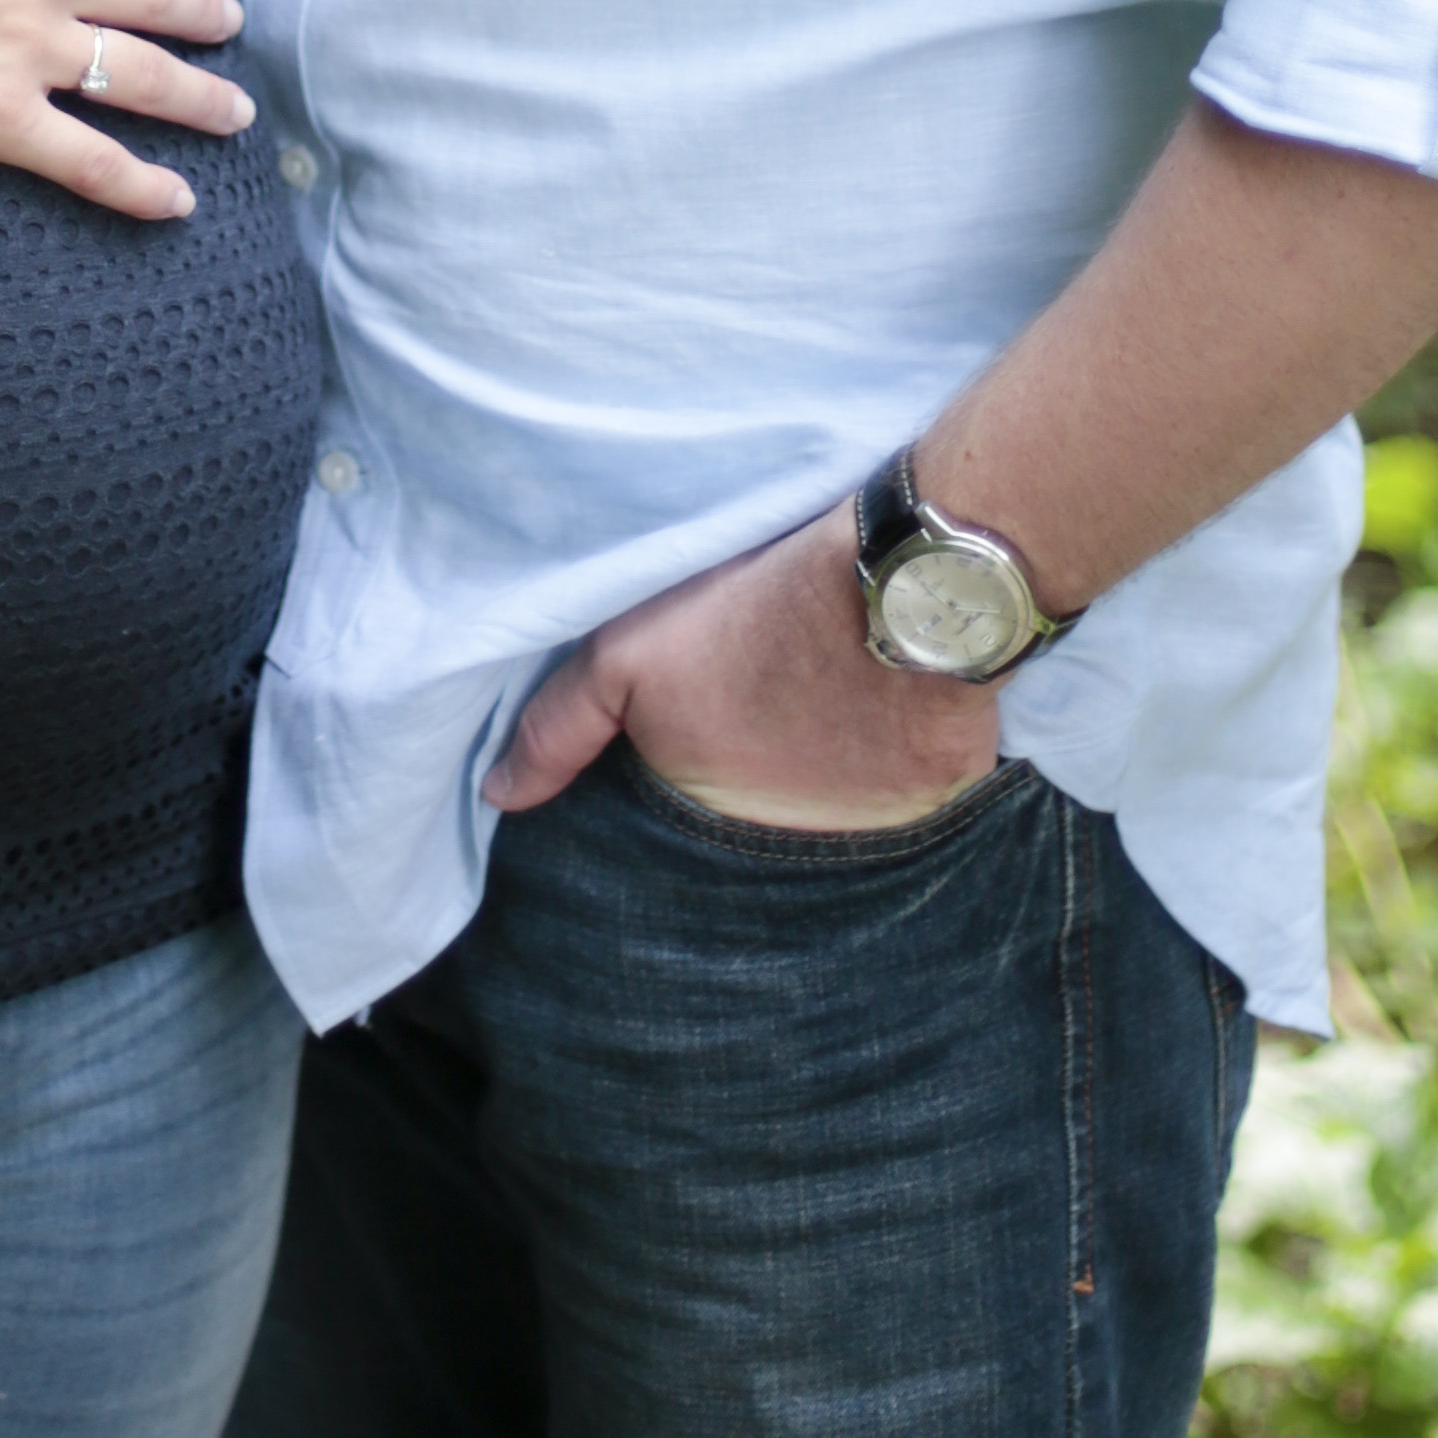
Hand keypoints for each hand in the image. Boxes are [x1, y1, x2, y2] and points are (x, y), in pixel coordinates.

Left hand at [482, 491, 1002, 824]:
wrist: (896, 584)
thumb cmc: (752, 612)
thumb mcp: (627, 654)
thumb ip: (559, 730)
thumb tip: (499, 799)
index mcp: (707, 822)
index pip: (677, 841)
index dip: (674, 802)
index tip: (683, 761)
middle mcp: (786, 853)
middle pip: (752, 843)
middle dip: (747, 807)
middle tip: (755, 734)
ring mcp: (868, 836)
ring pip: (830, 830)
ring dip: (822, 797)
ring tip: (818, 725)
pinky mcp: (937, 804)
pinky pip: (907, 806)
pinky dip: (894, 776)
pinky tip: (883, 723)